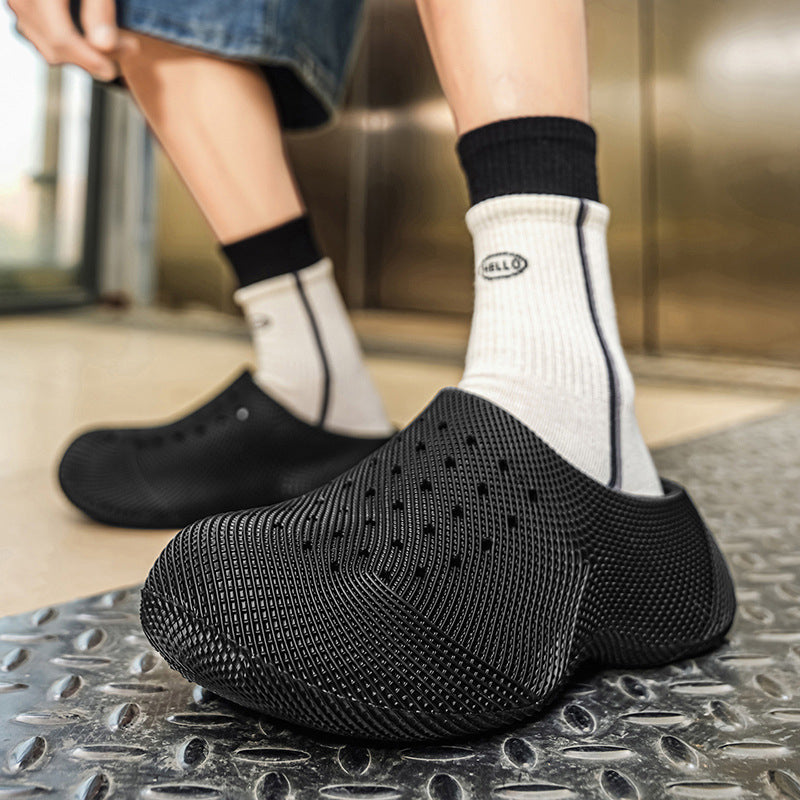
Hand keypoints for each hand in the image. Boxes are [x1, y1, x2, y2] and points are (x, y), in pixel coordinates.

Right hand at [7, 0, 137, 80]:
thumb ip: (99, 7)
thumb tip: (104, 46)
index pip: (62, 39)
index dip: (91, 60)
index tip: (116, 69)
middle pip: (55, 47)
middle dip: (93, 57)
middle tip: (129, 48)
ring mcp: (17, 2)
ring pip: (47, 45)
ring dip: (82, 52)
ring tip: (117, 42)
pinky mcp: (21, 4)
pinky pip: (40, 34)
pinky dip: (68, 42)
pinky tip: (93, 34)